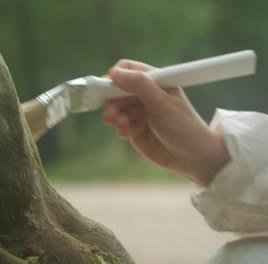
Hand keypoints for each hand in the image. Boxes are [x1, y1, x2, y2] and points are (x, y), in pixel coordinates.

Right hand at [103, 60, 229, 185]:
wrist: (193, 158)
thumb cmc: (183, 126)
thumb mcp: (161, 103)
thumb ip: (139, 85)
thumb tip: (115, 72)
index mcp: (155, 82)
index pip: (128, 70)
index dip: (116, 77)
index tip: (107, 88)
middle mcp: (146, 95)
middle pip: (118, 90)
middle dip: (113, 102)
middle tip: (110, 114)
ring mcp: (140, 112)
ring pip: (117, 108)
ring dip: (116, 116)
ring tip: (122, 125)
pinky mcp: (135, 128)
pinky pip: (120, 124)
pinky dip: (122, 128)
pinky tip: (130, 134)